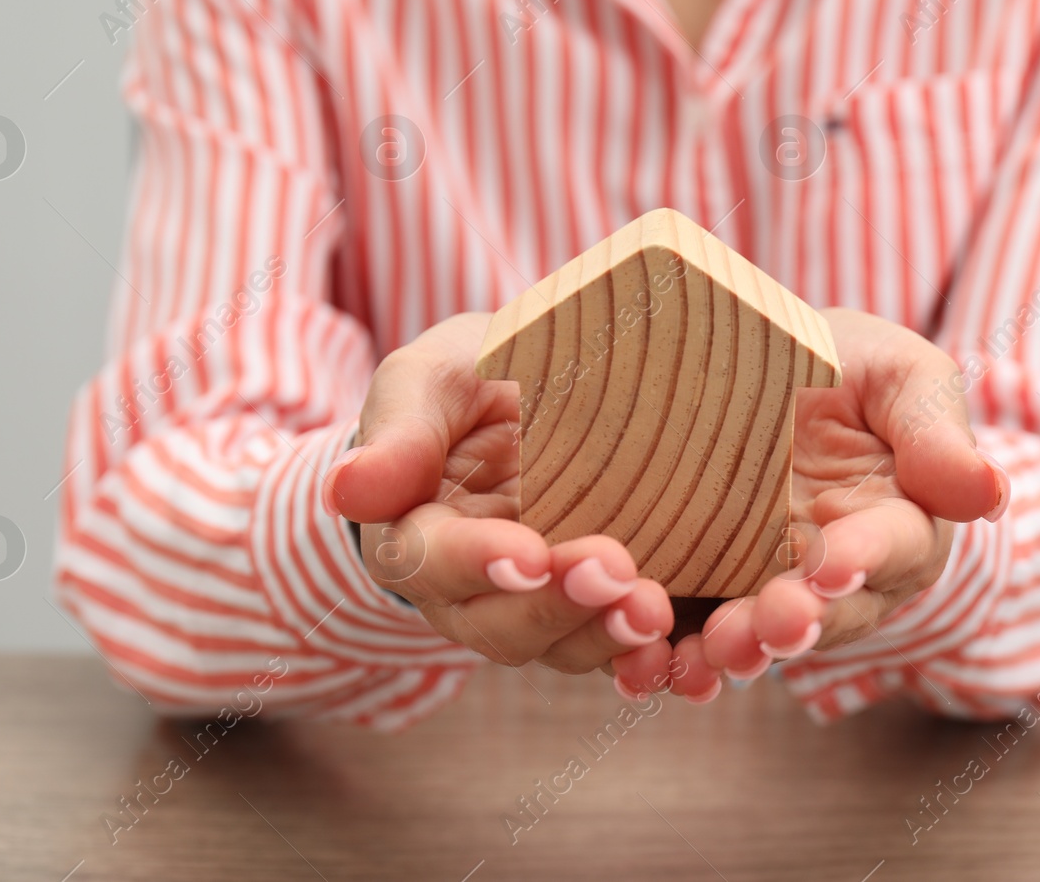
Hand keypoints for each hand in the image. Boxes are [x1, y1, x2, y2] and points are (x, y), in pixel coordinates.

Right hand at [325, 313, 677, 692]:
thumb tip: (346, 490)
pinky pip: (620, 650)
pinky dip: (654, 659)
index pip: (432, 560)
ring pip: (564, 646)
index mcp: (414, 535)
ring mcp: (538, 608)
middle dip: (558, 606)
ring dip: (609, 637)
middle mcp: (473, 592)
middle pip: (502, 623)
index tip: (528, 552)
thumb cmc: (467, 383)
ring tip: (657, 612)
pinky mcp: (599, 610)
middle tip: (616, 572)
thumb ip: (399, 432)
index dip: (478, 563)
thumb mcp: (427, 381)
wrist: (526, 399)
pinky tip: (692, 654)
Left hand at [689, 308, 1007, 681]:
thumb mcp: (897, 374)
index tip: (835, 559)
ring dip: (739, 650)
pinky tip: (649, 666)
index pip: (894, 546)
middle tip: (773, 620)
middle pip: (828, 613)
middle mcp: (842, 576)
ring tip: (713, 652)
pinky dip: (674, 657)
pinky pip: (694, 635)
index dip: (865, 555)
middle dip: (799, 621)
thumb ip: (934, 428)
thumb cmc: (845, 367)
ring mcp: (772, 589)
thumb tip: (990, 492)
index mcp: (902, 522)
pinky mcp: (706, 592)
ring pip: (763, 637)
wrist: (755, 371)